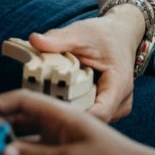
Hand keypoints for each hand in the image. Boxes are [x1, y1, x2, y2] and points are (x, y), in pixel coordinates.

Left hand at [26, 5, 143, 122]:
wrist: (120, 35)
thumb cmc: (103, 35)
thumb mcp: (81, 33)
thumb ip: (58, 40)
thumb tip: (34, 40)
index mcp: (119, 85)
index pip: (98, 113)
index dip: (73, 114)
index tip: (50, 107)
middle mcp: (120, 103)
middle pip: (90, 120)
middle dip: (65, 113)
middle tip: (39, 102)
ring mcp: (115, 110)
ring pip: (88, 121)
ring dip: (68, 113)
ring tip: (46, 100)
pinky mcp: (107, 110)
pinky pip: (88, 117)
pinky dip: (73, 109)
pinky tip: (56, 100)